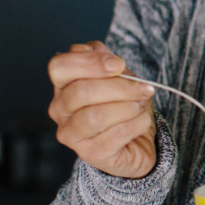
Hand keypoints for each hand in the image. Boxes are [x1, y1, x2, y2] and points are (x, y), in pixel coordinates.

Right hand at [48, 40, 157, 177]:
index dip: (89, 62)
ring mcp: (71, 134)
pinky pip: (114, 136)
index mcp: (63, 85)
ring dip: (127, 107)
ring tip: (141, 105)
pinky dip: (136, 124)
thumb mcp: (119, 77)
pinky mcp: (90, 154)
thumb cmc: (123, 104)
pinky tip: (142, 121)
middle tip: (144, 88)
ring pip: (94, 117)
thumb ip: (106, 62)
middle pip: (80, 92)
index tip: (119, 64)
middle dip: (120, 87)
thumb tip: (96, 50)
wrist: (137, 140)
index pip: (59, 67)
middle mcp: (60, 110)